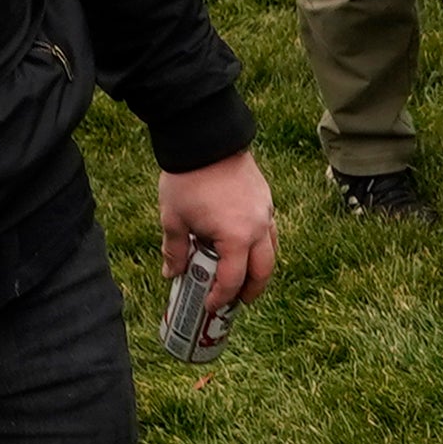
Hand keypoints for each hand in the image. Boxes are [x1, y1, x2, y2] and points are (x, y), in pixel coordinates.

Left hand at [155, 150, 278, 319]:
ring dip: (260, 269)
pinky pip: (269, 231)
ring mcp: (266, 212)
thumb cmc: (188, 180)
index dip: (221, 297)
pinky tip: (245, 247)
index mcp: (237, 237)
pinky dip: (261, 246)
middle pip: (264, 270)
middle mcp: (258, 227)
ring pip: (271, 251)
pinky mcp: (265, 198)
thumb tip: (170, 273)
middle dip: (251, 290)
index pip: (233, 279)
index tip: (210, 305)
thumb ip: (175, 250)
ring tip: (245, 279)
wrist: (206, 138)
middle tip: (236, 301)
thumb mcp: (174, 219)